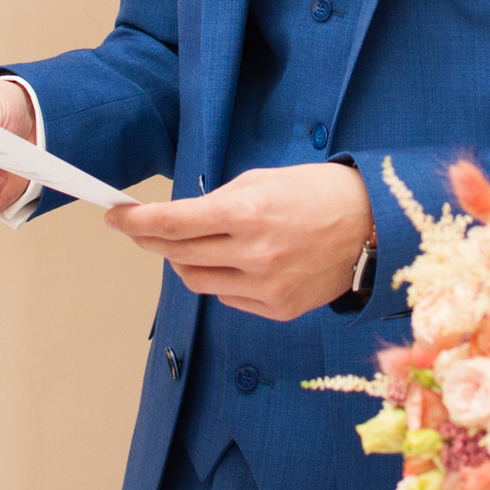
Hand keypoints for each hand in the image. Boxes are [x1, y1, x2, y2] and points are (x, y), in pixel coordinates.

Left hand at [104, 163, 371, 320]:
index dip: (135, 222)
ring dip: (185, 261)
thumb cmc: (318, 193)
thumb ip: (217, 202)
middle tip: (144, 229)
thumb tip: (176, 219)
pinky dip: (221, 279)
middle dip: (152, 241)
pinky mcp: (278, 309)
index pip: (171, 223)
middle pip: (176, 255)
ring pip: (196, 281)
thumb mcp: (263, 180)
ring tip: (196, 245)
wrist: (374, 226)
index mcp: (247, 213)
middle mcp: (253, 254)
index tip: (115, 217)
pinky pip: (228, 298)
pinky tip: (237, 262)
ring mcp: (266, 287)